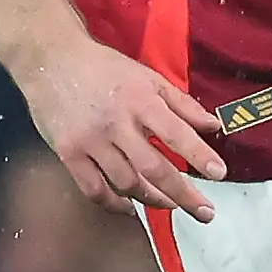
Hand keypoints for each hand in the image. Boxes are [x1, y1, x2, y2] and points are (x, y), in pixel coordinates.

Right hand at [18, 36, 229, 220]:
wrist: (51, 59)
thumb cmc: (105, 68)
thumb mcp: (148, 77)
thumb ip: (182, 104)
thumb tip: (214, 126)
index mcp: (140, 100)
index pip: (176, 134)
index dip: (199, 155)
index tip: (219, 174)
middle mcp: (116, 123)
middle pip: (154, 168)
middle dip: (183, 194)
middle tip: (205, 212)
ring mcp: (90, 141)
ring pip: (126, 182)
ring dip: (153, 199)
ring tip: (171, 205)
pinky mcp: (68, 153)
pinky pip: (94, 189)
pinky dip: (114, 203)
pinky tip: (129, 207)